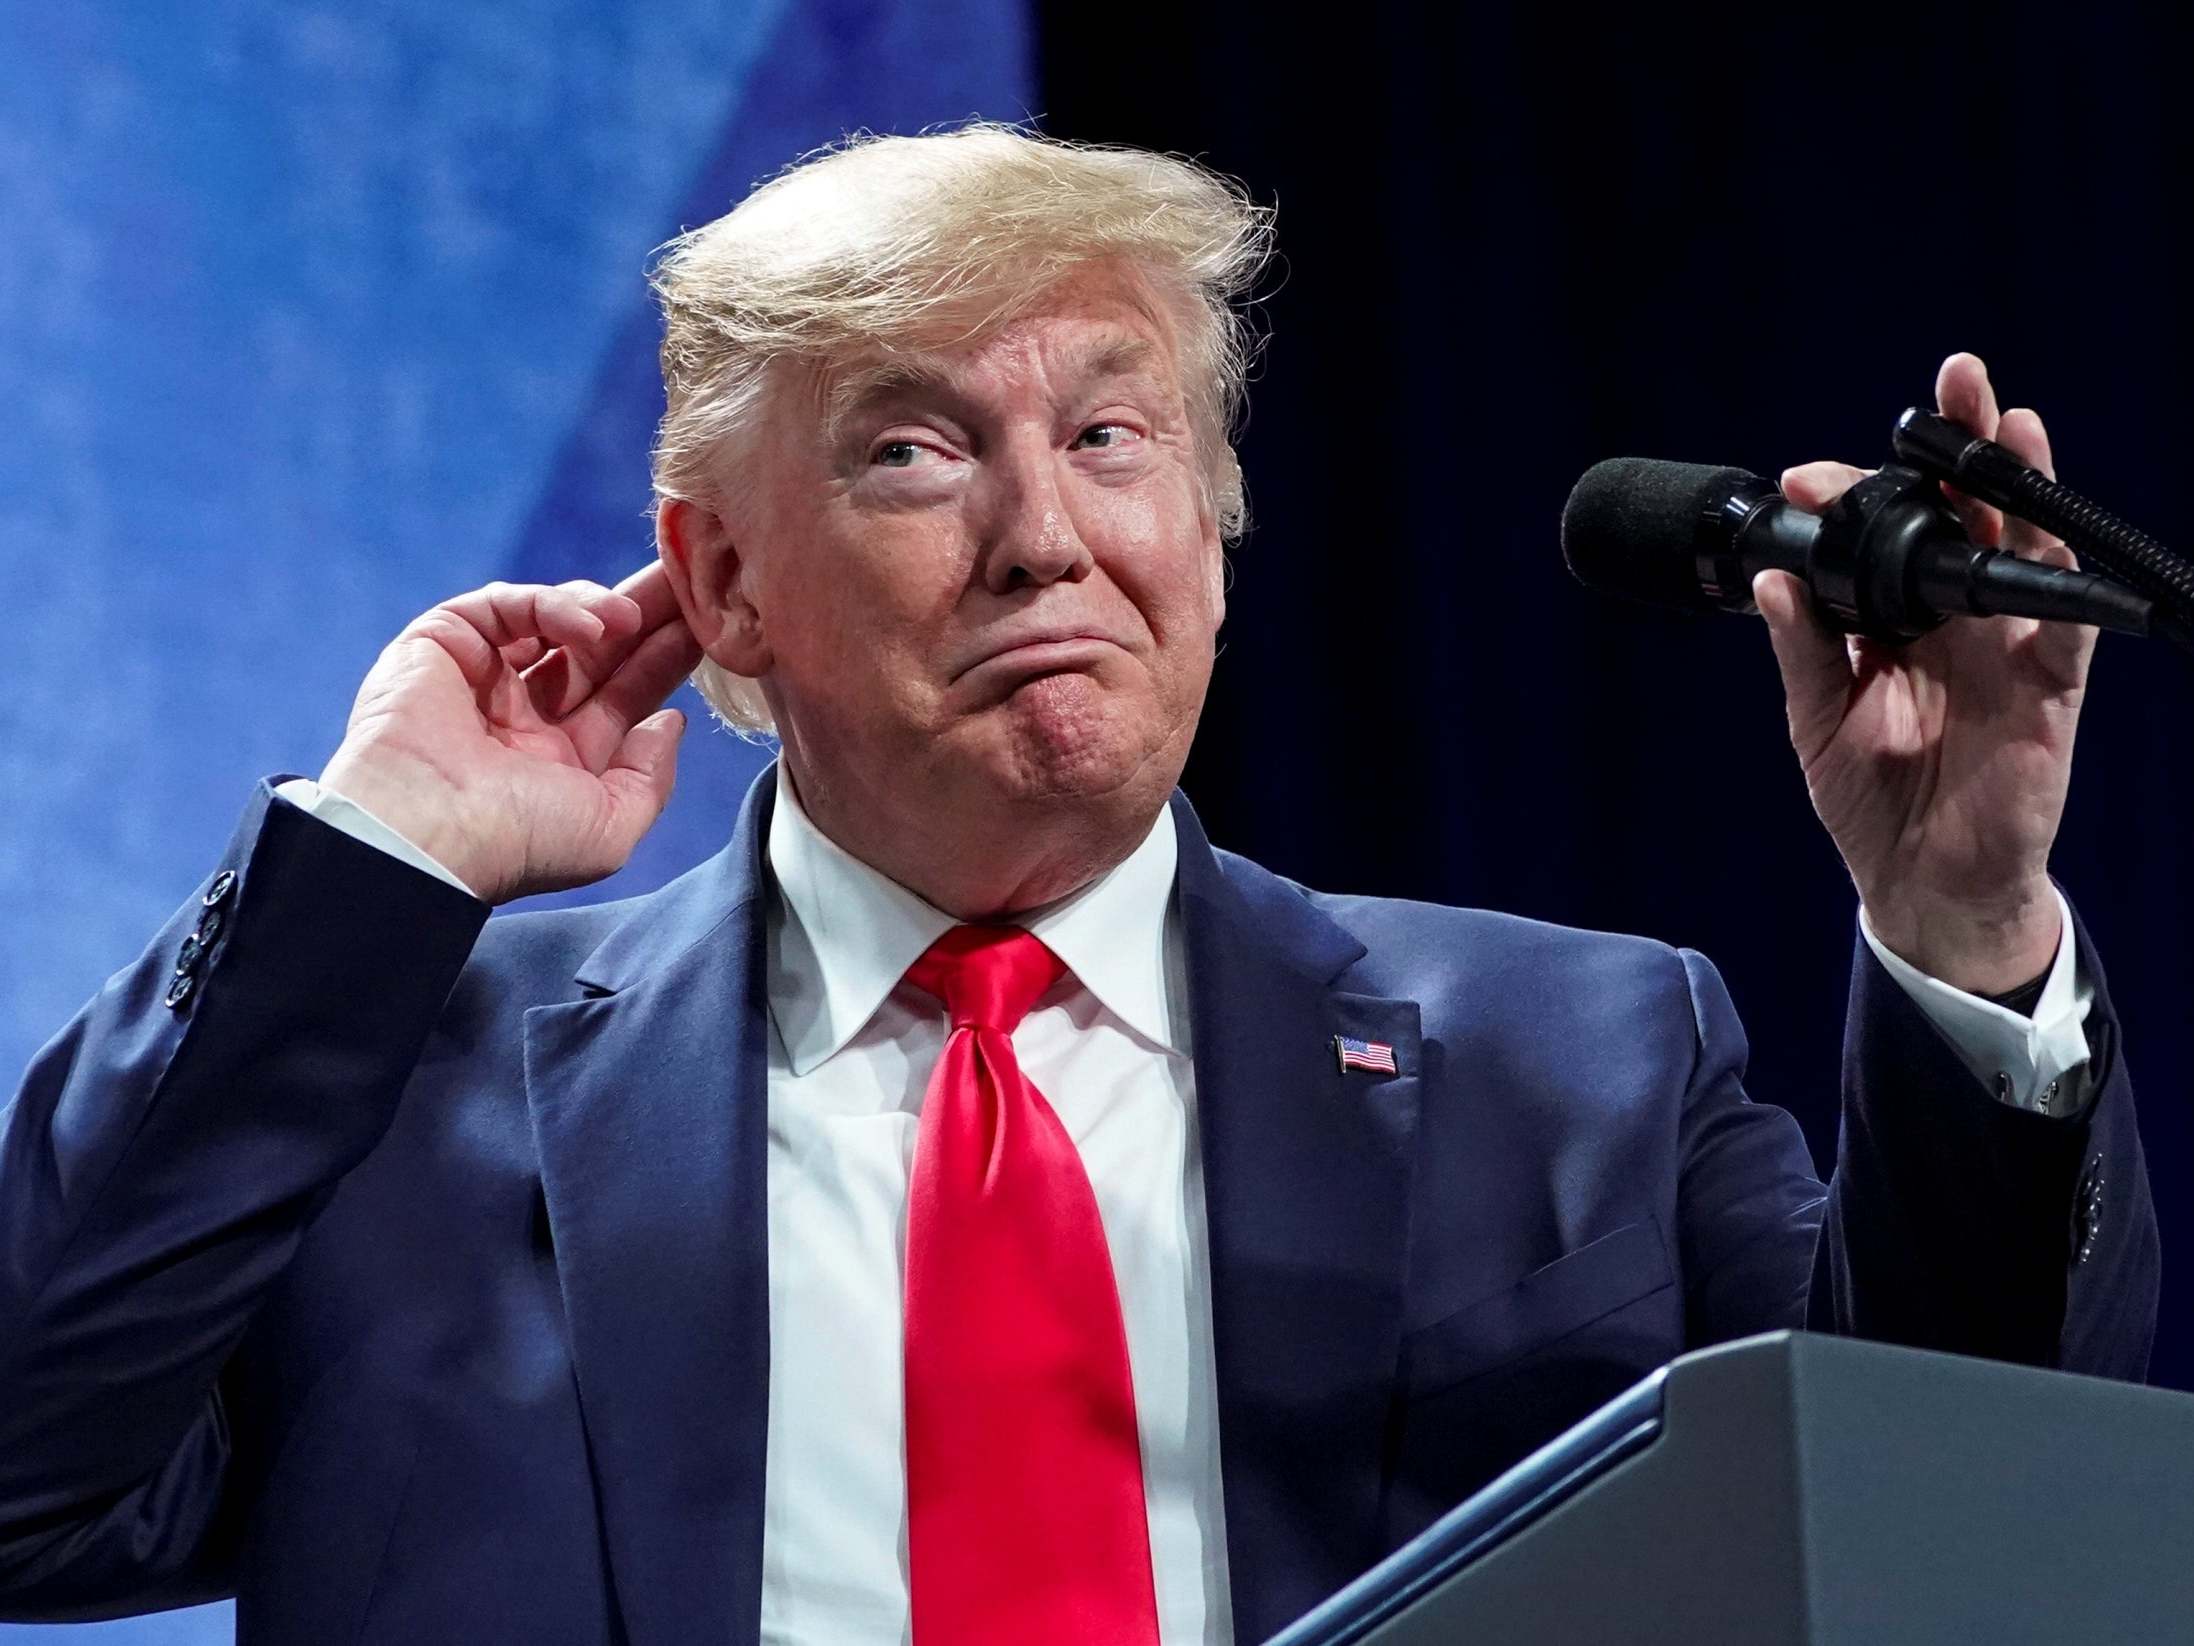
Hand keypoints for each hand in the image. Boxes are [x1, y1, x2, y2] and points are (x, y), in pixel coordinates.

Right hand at [318, 564, 706, 904]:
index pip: (624, 695)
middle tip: (690, 577)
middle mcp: (523, 717)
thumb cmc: (517, 843)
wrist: (427, 833)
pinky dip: (551, 606)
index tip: (708, 627)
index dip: (665, 660)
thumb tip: (671, 722)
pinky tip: (591, 626)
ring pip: (553, 620)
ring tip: (637, 614)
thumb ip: (651, 776)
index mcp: (561, 761)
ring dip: (604, 608)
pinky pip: (506, 606)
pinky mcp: (442, 643)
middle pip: (597, 651)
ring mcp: (482, 677)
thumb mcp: (612, 827)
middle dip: (645, 615)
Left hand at [1755, 353, 2089, 994]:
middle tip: (1953, 379)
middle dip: (1959, 444)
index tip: (1804, 478)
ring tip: (2009, 422)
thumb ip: (1802, 650)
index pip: (1880, 533)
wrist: (1921, 881)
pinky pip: (2062, 629)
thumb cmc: (1873, 798)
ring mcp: (2004, 645)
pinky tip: (2044, 540)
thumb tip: (1773, 580)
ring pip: (2021, 548)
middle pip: (1964, 513)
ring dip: (2018, 485)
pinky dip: (2058, 585)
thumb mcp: (1816, 719)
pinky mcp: (2048, 690)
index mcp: (1895, 616)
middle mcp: (1953, 616)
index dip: (1852, 495)